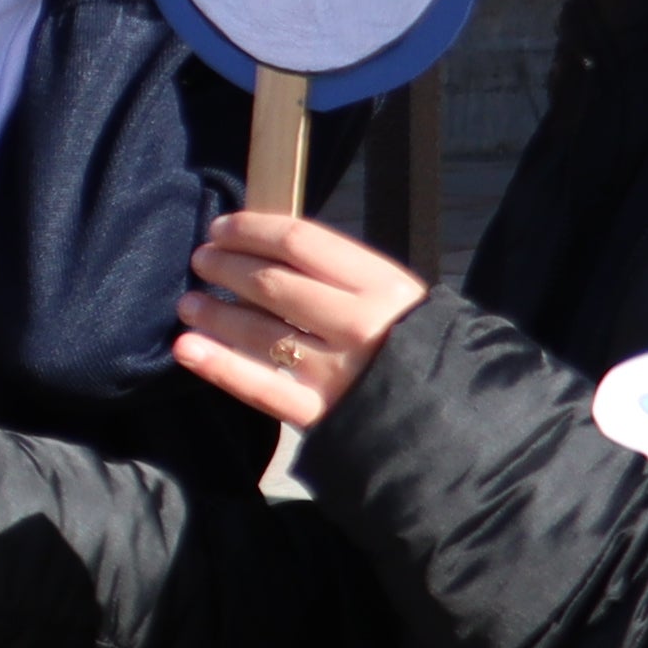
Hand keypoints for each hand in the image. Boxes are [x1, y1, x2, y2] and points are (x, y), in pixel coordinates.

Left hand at [173, 209, 430, 430]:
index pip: (300, 242)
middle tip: (201, 260)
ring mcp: (338, 371)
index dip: (250, 230)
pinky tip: (187, 348)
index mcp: (382, 285)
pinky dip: (218, 365)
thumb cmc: (419, 347)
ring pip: (259, 333)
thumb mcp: (398, 297)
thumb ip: (344, 276)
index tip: (220, 227)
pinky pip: (260, 387)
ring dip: (215, 313)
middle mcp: (359, 324)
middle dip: (226, 267)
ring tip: (189, 303)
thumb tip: (268, 249)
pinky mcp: (322, 414)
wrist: (460, 419)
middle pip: (273, 284)